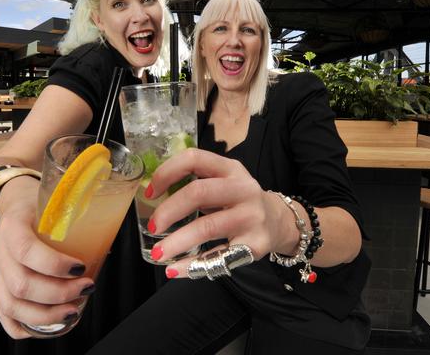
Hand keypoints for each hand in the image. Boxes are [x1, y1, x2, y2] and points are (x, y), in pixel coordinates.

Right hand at [0, 188, 94, 338]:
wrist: (14, 203)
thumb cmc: (38, 205)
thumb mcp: (53, 202)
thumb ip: (73, 216)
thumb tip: (106, 236)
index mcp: (12, 225)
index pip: (26, 250)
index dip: (54, 264)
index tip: (81, 267)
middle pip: (21, 284)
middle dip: (58, 293)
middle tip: (86, 288)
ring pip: (11, 304)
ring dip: (46, 314)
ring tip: (72, 311)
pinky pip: (3, 314)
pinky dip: (25, 325)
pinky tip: (47, 324)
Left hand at [146, 149, 297, 278]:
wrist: (279, 222)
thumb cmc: (238, 201)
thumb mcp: (224, 181)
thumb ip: (196, 183)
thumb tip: (152, 197)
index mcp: (230, 168)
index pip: (194, 158)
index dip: (167, 173)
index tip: (150, 192)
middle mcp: (243, 189)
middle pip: (198, 192)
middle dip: (169, 210)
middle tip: (153, 227)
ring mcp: (251, 217)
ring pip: (206, 227)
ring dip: (177, 242)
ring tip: (158, 254)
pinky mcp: (255, 244)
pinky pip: (218, 256)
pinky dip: (192, 266)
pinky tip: (175, 269)